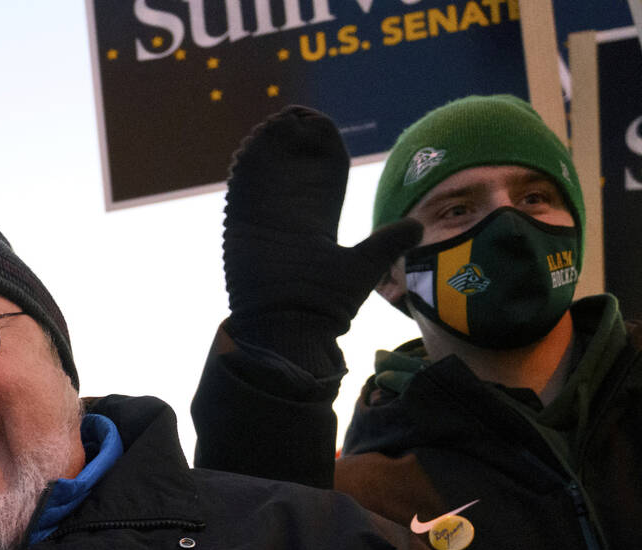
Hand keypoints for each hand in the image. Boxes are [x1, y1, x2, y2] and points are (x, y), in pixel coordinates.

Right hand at [223, 107, 422, 376]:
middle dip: (290, 143)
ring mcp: (260, 224)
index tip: (320, 127)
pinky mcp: (241, 228)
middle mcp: (283, 223)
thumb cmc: (327, 304)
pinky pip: (242, 189)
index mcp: (311, 228)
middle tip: (297, 114)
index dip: (317, 153)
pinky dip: (246, 164)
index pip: (315, 180)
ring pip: (262, 176)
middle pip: (285, 172)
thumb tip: (417, 225)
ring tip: (280, 119)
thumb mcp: (366, 265)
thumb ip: (388, 242)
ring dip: (267, 147)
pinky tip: (256, 138)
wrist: (292, 327)